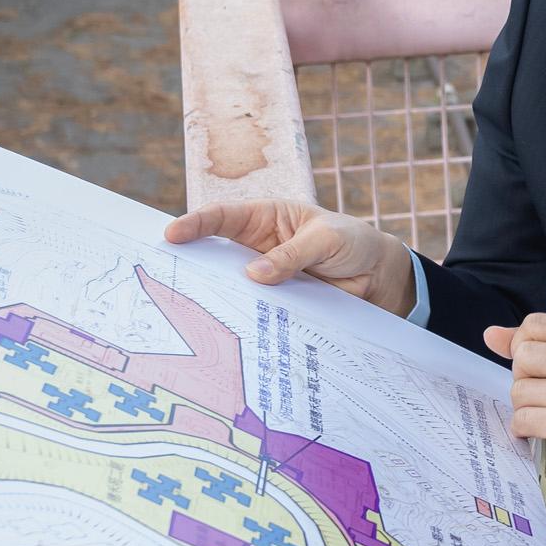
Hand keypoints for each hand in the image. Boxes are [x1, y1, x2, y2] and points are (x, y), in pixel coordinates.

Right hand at [163, 199, 415, 315]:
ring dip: (216, 294)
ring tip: (190, 305)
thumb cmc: (352, 243)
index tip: (173, 233)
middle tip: (166, 271)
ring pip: (232, 286)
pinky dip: (243, 316)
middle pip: (216, 253)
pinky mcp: (276, 303)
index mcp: (266, 218)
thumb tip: (254, 275)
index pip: (224, 217)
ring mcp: (264, 277)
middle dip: (192, 261)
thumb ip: (292, 255)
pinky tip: (231, 329)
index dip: (196, 223)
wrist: (379, 277)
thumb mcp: (326, 240)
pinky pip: (254, 309)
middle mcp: (258, 247)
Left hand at [483, 314, 545, 503]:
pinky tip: (542, 429)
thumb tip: (491, 334)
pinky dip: (524, 428)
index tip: (538, 366)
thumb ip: (532, 345)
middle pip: (522, 356)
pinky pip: (522, 419)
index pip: (534, 324)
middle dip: (524, 378)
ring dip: (525, 407)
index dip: (524, 345)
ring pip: (519, 390)